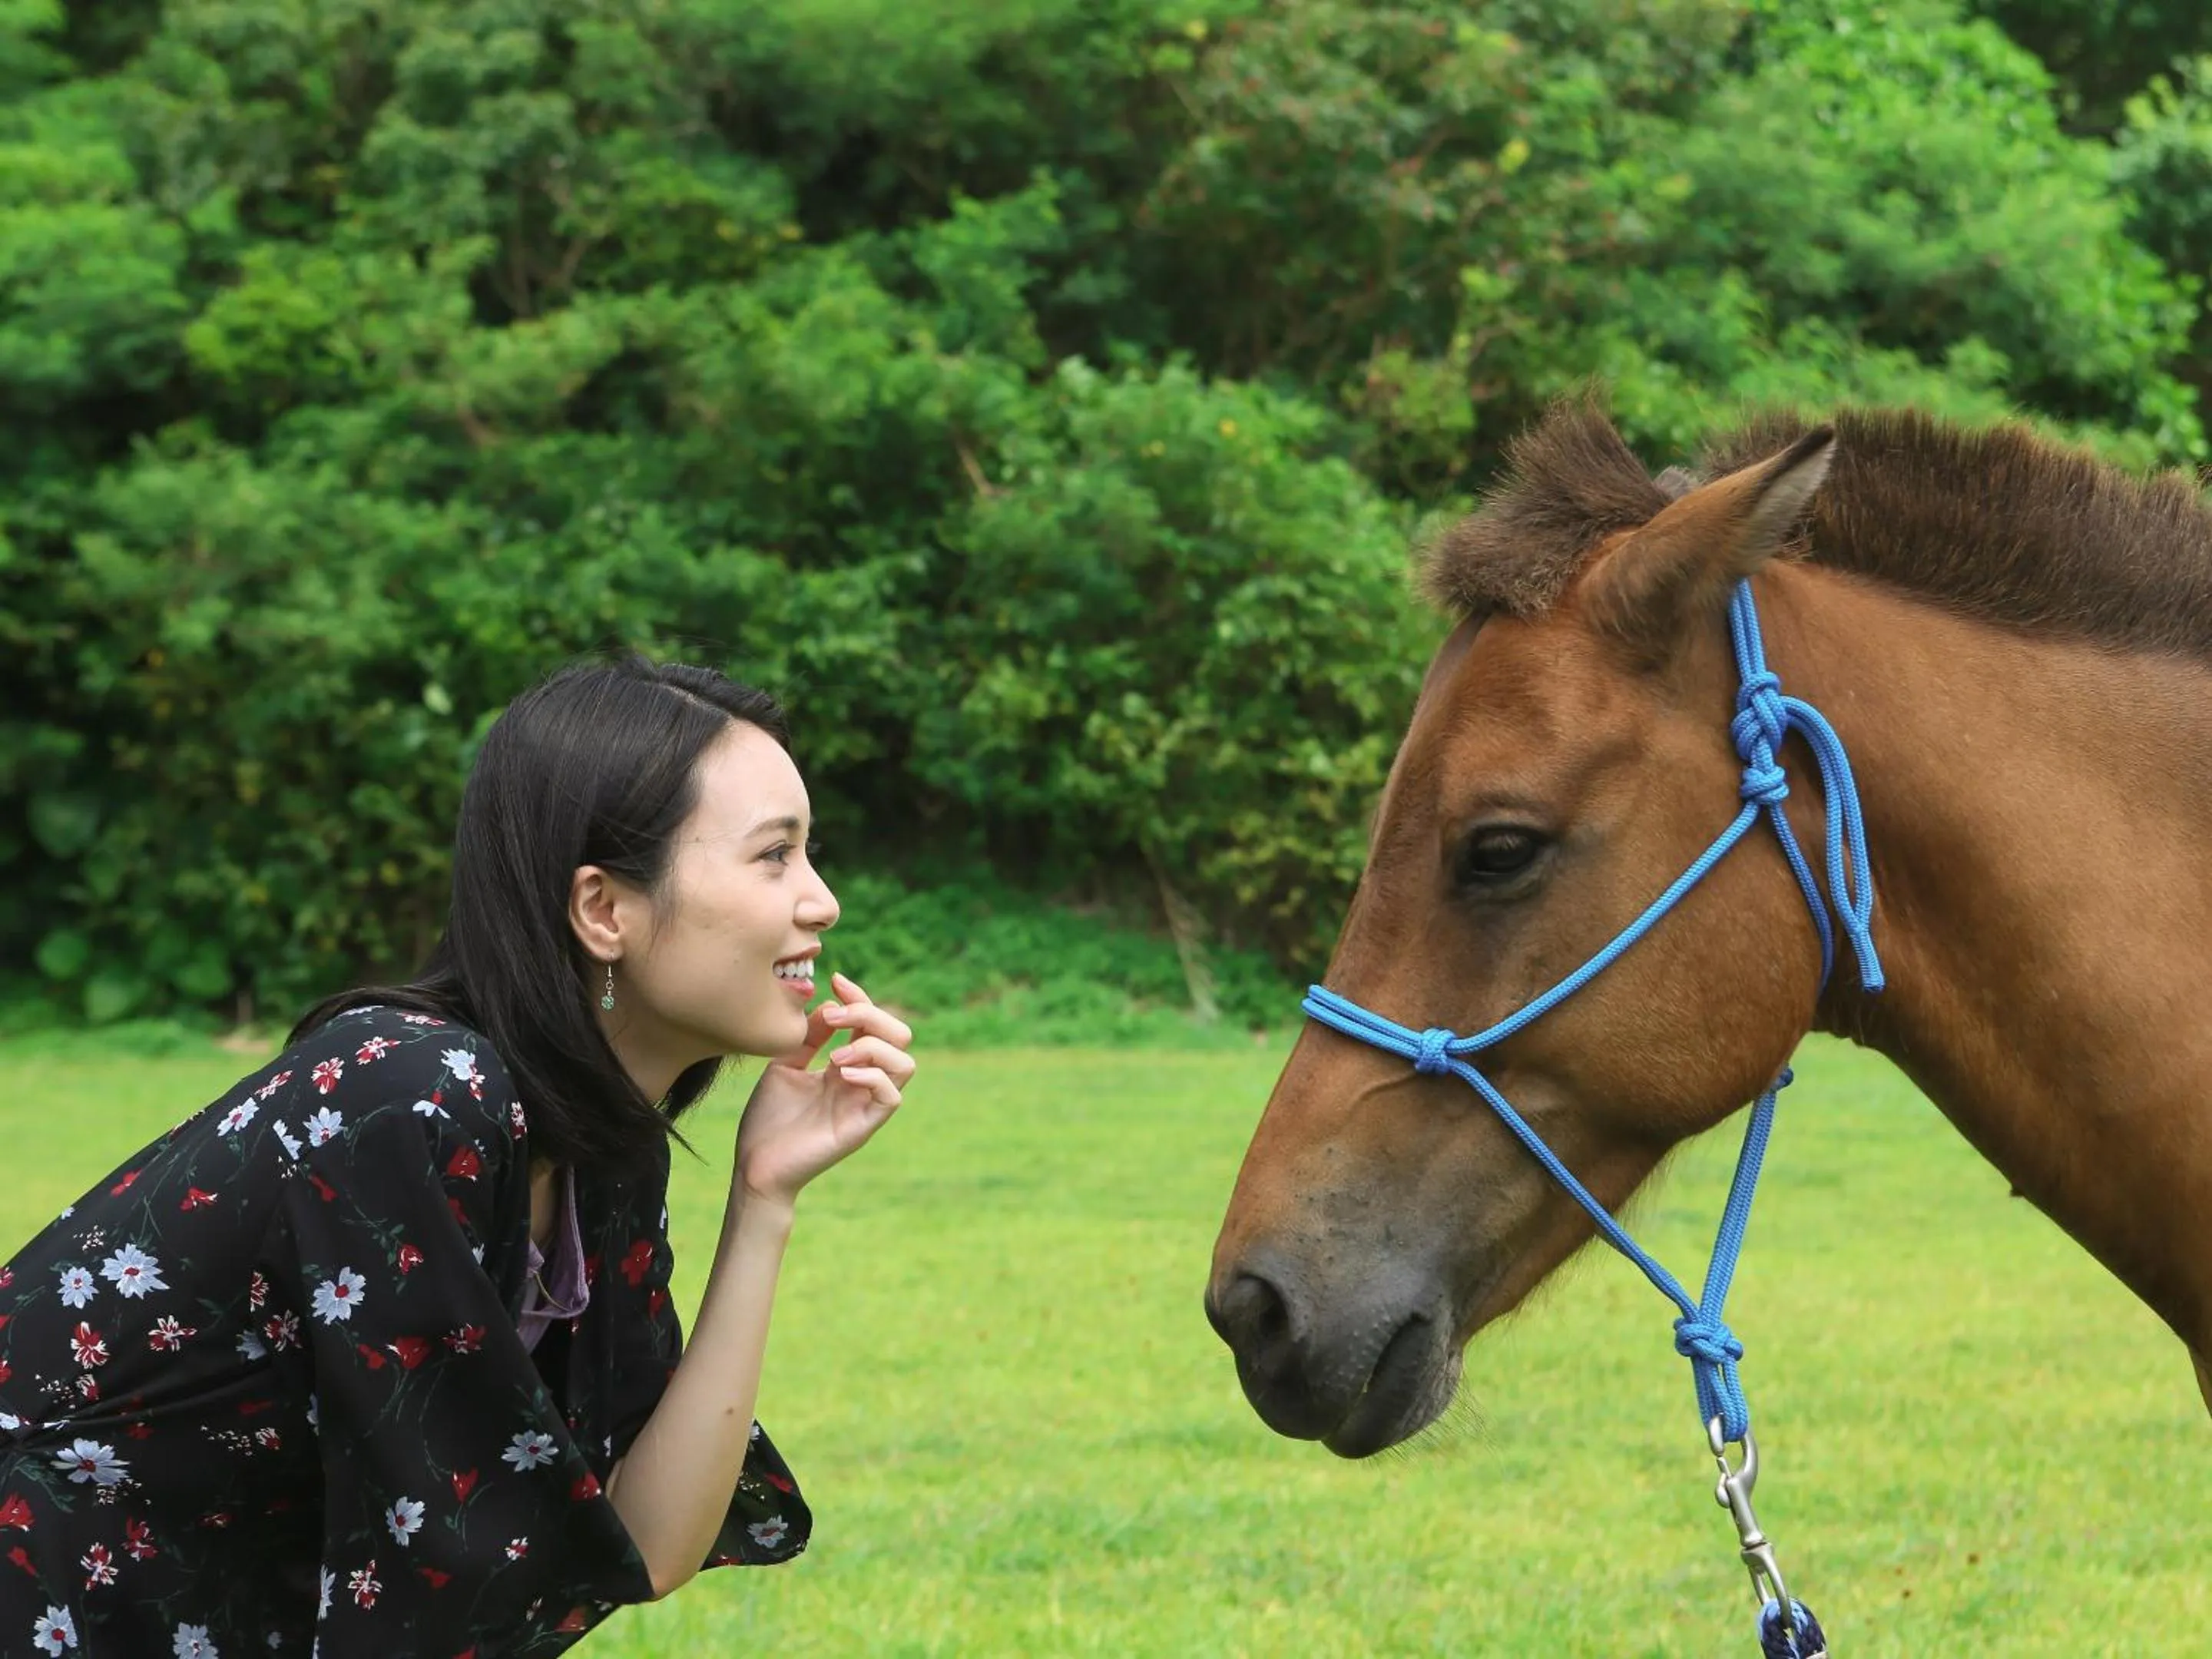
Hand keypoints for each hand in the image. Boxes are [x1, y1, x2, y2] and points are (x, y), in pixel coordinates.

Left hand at [735, 972, 914, 1205]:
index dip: (861, 997)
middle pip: (900, 1036)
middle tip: (835, 1018)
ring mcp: (866, 1105)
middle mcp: (862, 1082)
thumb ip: (810, 1037)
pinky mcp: (863, 1127)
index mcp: (846, 1067)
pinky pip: (891, 1095)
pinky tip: (839, 1073)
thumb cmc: (768, 1120)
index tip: (835, 980)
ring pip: (905, 1063)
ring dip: (873, 1047)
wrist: (755, 1165)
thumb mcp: (786, 1065)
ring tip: (836, 1056)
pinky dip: (871, 1075)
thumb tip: (831, 1005)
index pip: (873, 1023)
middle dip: (872, 1015)